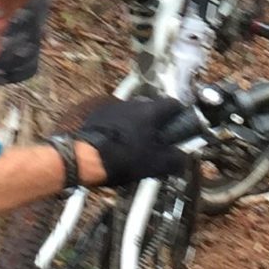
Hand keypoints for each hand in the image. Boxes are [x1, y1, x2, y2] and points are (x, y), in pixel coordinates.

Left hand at [74, 96, 200, 187]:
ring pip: (134, 114)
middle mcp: (133, 103)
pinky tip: (118, 145)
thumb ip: (175, 160)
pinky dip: (120, 128)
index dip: (179, 116)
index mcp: (151, 111)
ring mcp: (114, 106)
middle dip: (157, 124)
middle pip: (153, 109)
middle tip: (157, 142)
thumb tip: (183, 159)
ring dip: (137, 126)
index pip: (173, 104)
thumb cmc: (123, 159)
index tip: (179, 128)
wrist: (86, 158)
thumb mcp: (155, 164)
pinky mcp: (99, 114)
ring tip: (135, 146)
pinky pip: (116, 118)